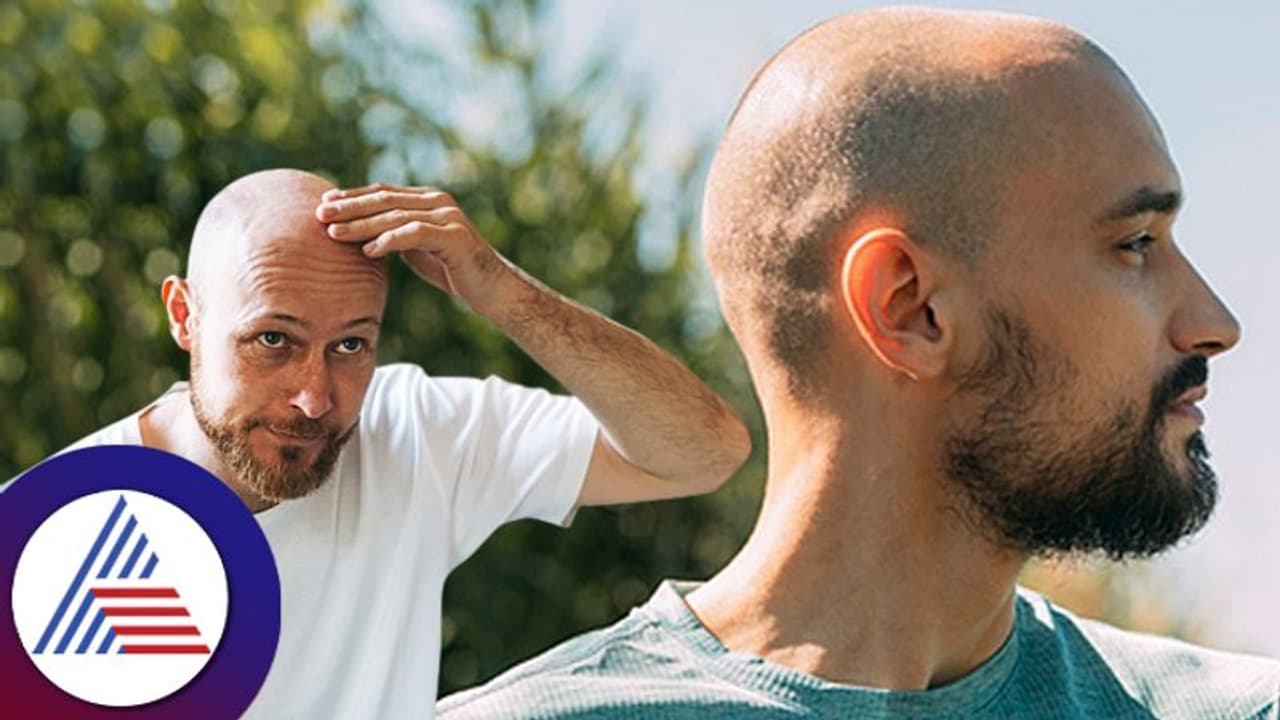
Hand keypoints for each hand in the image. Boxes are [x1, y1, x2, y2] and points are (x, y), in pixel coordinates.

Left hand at [316, 183, 510, 313]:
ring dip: (362, 224)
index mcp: (427, 199)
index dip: (352, 196)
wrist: (492, 288)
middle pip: (385, 199)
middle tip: (319, 214)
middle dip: (349, 207)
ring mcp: (447, 216)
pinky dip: (390, 240)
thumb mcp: (418, 248)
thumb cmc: (454, 270)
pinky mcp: (454, 236)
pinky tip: (369, 250)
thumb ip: (396, 234)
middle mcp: (438, 201)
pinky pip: (415, 234)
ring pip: (395, 216)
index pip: (382, 192)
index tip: (322, 203)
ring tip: (335, 233)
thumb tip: (362, 234)